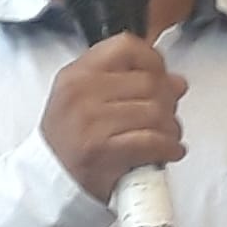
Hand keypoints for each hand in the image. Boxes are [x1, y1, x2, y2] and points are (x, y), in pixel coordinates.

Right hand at [41, 33, 186, 202]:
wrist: (49, 180)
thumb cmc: (71, 140)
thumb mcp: (86, 99)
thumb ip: (127, 83)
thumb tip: (176, 82)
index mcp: (77, 74)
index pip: (127, 46)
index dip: (154, 61)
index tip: (161, 77)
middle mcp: (81, 93)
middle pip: (149, 81)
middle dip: (168, 101)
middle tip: (167, 115)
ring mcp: (91, 122)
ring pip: (156, 112)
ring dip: (171, 128)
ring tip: (167, 136)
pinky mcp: (103, 151)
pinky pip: (152, 141)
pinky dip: (169, 148)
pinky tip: (169, 151)